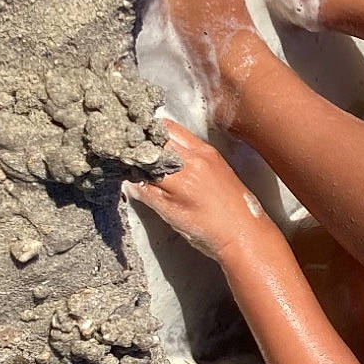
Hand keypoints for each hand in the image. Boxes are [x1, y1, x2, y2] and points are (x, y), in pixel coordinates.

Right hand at [124, 121, 275, 256]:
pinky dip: (173, 139)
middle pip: (160, 131)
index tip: (118, 150)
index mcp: (181, 173)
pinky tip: (166, 151)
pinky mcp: (215, 155)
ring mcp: (207, 153)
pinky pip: (188, 137)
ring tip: (145, 145)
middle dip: (142, 134)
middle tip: (128, 142)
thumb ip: (148, 194)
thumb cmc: (209, 231)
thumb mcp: (171, 215)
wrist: (244, 233)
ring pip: (175, 130)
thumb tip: (129, 180)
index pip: (147, 149)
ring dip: (158, 134)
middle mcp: (195, 156)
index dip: (130, 148)